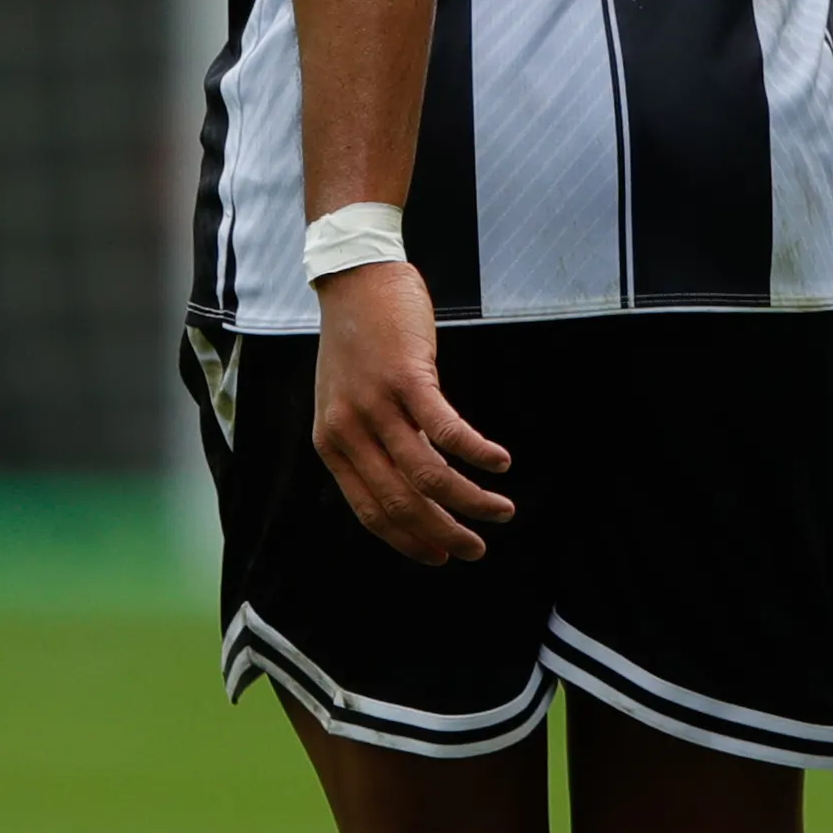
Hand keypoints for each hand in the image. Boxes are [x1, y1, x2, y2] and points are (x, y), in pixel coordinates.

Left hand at [310, 261, 513, 565]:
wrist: (353, 276)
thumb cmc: (358, 340)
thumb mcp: (347, 400)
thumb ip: (371, 443)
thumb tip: (414, 487)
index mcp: (331, 443)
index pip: (371, 512)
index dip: (409, 540)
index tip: (439, 556)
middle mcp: (349, 430)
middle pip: (402, 503)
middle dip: (444, 534)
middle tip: (476, 549)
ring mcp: (377, 404)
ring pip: (428, 475)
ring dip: (470, 501)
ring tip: (501, 511)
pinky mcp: (407, 377)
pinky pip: (448, 431)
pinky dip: (478, 453)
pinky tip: (501, 463)